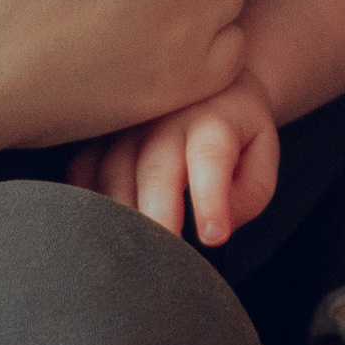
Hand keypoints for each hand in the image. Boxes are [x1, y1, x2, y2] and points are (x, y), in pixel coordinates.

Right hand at [80, 74, 280, 247]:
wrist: (205, 81)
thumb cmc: (235, 128)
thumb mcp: (262, 154)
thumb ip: (249, 195)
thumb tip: (213, 232)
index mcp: (213, 120)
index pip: (210, 157)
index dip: (211, 199)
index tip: (213, 236)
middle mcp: (165, 118)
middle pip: (155, 171)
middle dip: (158, 220)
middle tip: (165, 263)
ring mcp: (125, 123)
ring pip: (113, 176)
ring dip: (124, 220)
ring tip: (138, 255)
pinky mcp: (98, 134)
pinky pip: (82, 172)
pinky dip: (91, 204)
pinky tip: (106, 226)